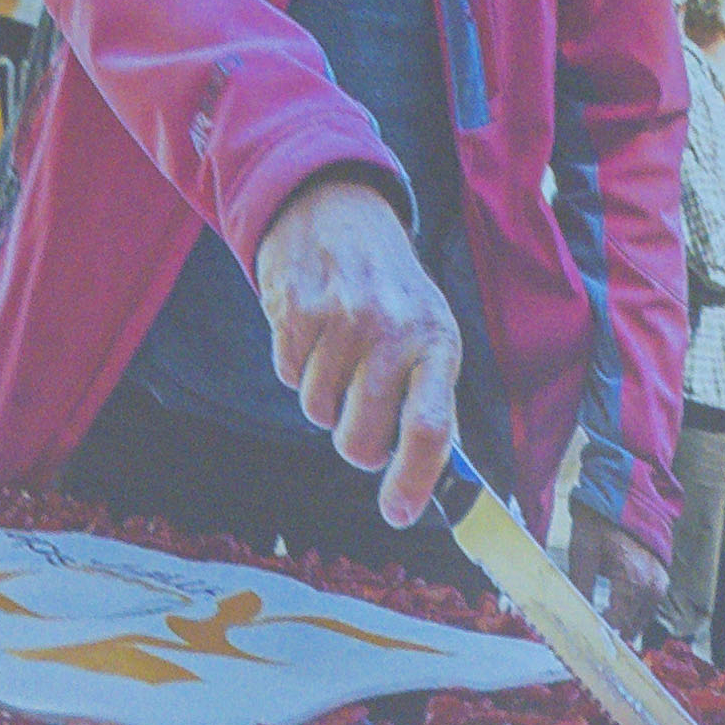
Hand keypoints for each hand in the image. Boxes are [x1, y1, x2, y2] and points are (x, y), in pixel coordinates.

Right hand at [254, 173, 466, 527]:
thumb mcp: (429, 331)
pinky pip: (287, 376)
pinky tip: (313, 332)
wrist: (338, 210)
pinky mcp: (296, 310)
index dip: (412, 481)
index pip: (430, 428)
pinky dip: (296, 366)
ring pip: (318, 413)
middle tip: (360, 414)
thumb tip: (427, 482)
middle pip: (362, 439)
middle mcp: (393, 331)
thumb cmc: (391, 288)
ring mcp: (342, 320)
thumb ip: (429, 399)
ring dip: (324, 398)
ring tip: (338, 354)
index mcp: (437, 343)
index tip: (398, 514)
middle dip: (357, 442)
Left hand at [568, 507, 672, 640]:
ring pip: (640, 620)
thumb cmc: (600, 522)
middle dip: (610, 634)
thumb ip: (580, 586)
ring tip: (599, 630)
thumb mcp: (583, 551)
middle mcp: (652, 585)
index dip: (601, 637)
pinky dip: (631, 614)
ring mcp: (659, 584)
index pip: (619, 623)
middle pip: (631, 626)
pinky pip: (647, 608)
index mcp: (633, 578)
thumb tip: (575, 616)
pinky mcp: (661, 581)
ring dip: (622, 626)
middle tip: (587, 638)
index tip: (583, 641)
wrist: (624, 498)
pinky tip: (614, 615)